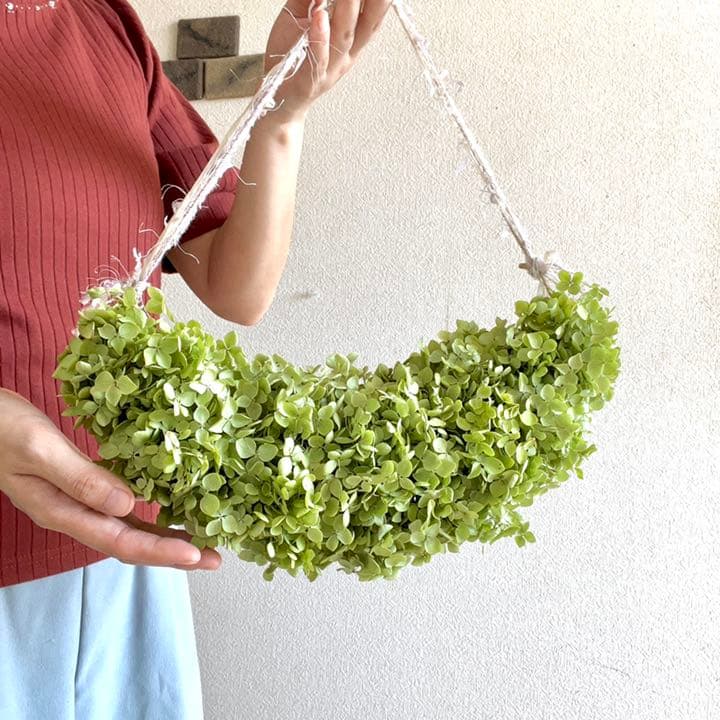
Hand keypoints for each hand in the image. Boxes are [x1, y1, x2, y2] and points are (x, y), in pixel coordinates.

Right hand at [0, 388, 221, 571]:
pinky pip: (120, 509)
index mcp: (62, 510)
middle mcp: (73, 513)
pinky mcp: (80, 486)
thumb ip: (80, 479)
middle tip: (214, 558)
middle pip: (129, 543)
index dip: (160, 550)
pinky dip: (148, 515)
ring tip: (202, 542)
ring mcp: (77, 502)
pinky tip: (168, 512)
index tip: (196, 554)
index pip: (120, 541)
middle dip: (173, 553)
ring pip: (128, 528)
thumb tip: (127, 506)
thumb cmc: (1, 428)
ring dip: (165, 538)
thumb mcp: (40, 450)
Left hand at [264, 0, 392, 122]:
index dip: (382, 2)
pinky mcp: (309, 80)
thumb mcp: (301, 16)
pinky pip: (317, 59)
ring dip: (349, 8)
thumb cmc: (290, 57)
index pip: (373, 16)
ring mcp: (329, 69)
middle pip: (366, 24)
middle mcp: (344, 55)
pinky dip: (320, 38)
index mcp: (350, 41)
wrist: (276, 98)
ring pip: (343, 36)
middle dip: (377, 2)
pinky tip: (320, 17)